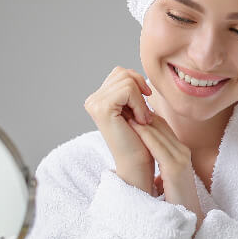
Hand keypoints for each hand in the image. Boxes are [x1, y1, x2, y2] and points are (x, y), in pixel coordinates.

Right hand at [84, 67, 154, 191]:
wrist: (137, 164)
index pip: (121, 73)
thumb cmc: (141, 140)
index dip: (138, 86)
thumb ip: (131, 90)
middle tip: (144, 114)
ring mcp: (95, 103)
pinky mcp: (102, 108)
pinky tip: (141, 121)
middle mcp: (93, 100)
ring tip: (142, 119)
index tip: (144, 107)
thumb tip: (135, 73)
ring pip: (127, 80)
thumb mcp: (135, 109)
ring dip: (141, 100)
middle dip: (139, 90)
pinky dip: (140, 104)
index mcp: (99, 99)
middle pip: (123, 73)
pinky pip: (128, 90)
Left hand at [129, 114, 203, 228]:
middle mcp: (182, 151)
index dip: (144, 116)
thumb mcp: (167, 179)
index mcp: (180, 153)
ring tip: (125, 109)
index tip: (128, 110)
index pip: (161, 127)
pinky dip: (145, 135)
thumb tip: (148, 161)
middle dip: (141, 113)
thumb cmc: (176, 202)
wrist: (187, 221)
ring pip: (159, 131)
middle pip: (160, 124)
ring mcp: (181, 158)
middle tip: (124, 103)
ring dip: (140, 119)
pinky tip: (133, 127)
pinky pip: (158, 146)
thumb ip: (161, 166)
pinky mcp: (175, 168)